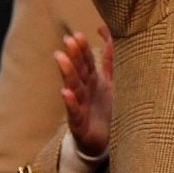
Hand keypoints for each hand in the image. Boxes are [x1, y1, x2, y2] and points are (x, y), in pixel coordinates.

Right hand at [57, 26, 112, 157]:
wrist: (106, 143)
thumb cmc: (108, 109)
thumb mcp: (113, 82)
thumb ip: (111, 57)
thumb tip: (107, 29)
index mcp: (94, 81)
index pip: (87, 61)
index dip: (82, 49)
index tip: (77, 35)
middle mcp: (86, 91)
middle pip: (79, 71)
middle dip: (74, 56)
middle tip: (69, 41)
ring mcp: (81, 106)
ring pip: (74, 87)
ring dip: (67, 72)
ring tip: (61, 58)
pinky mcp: (79, 123)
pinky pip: (74, 112)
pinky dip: (70, 102)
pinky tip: (66, 92)